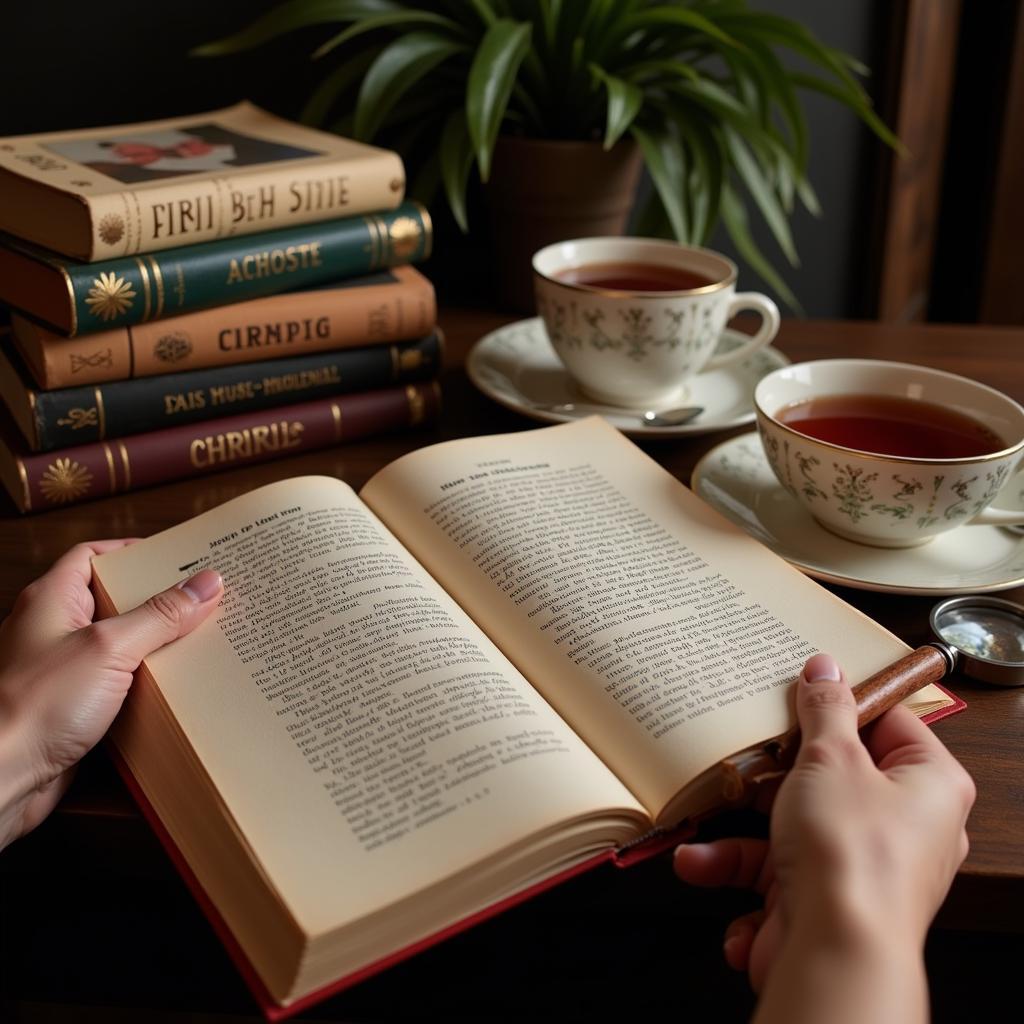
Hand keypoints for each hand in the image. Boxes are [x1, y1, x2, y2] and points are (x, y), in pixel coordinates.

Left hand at [0, 541, 221, 850]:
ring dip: (155, 643)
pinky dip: (144, 680)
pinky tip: (175, 685)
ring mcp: (61, 668)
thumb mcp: (110, 648)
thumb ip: (161, 614)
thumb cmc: (35, 707)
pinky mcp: (73, 705)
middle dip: (156, 600)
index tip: (175, 557)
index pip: (93, 556)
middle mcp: (52, 629)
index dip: (133, 552)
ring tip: (198, 638)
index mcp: (51, 600)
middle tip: (199, 598)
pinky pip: (117, 682)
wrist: (4, 778)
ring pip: (118, 643)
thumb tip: (205, 583)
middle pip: (112, 599)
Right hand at [674, 653, 974, 1023]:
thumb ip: (825, 709)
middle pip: (832, 775)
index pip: (889, 723)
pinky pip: (775, 872)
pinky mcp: (825, 898)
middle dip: (774, 770)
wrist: (836, 955)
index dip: (842, 704)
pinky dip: (735, 870)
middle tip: (746, 746)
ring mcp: (861, 866)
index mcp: (928, 784)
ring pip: (793, 826)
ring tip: (705, 814)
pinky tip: (701, 864)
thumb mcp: (832, 758)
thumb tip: (824, 667)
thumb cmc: (852, 853)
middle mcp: (903, 826)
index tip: (798, 690)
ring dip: (740, 829)